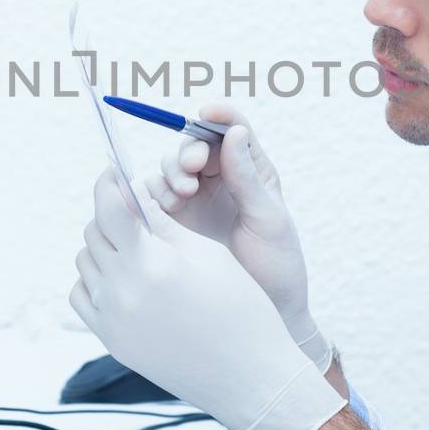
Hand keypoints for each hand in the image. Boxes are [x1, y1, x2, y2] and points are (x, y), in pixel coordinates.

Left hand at [70, 167, 344, 429]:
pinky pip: (84, 295)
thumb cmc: (240, 309)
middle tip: (135, 211)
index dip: (109, 182)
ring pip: (86, 262)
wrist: (248, 378)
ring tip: (137, 248)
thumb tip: (132, 193)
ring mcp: (113, 320)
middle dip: (112, 214)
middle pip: (94, 231)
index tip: (114, 172)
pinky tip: (126, 278)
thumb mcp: (206, 253)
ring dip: (105, 246)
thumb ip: (162, 223)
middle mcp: (123, 291)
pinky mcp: (111, 341)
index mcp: (152, 262)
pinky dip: (97, 279)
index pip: (109, 206)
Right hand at [144, 103, 330, 369]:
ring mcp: (192, 203)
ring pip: (169, 171)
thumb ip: (248, 177)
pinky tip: (162, 209)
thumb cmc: (277, 266)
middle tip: (190, 169)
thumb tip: (234, 132)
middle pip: (192, 147)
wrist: (263, 316)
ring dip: (169, 173)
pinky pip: (151, 200)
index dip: (218, 118)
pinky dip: (151, 196)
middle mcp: (218, 182)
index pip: (231, 132)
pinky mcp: (170, 226)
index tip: (208, 113)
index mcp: (250, 173)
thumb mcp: (268, 219)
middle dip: (187, 151)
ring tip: (183, 194)